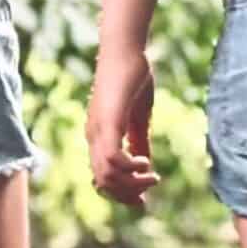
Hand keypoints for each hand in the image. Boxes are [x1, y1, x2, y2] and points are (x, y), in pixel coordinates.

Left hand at [87, 47, 158, 207]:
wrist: (126, 49)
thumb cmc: (133, 77)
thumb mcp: (139, 116)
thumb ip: (139, 140)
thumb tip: (144, 163)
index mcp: (99, 135)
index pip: (101, 178)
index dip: (121, 194)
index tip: (143, 198)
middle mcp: (94, 136)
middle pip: (103, 183)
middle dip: (127, 194)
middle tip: (150, 189)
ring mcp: (99, 129)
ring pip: (107, 175)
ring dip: (132, 183)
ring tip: (152, 175)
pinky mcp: (109, 121)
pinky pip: (112, 158)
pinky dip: (130, 167)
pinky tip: (145, 161)